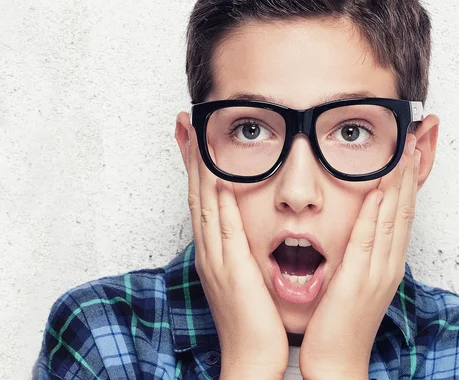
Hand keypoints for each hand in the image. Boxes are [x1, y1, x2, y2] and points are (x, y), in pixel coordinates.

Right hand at [186, 128, 287, 379]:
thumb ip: (243, 253)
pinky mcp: (230, 268)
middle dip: (190, 157)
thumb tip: (245, 234)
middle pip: (196, 194)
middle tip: (184, 123)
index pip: (203, 200)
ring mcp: (216, 258)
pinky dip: (218, 198)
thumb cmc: (253, 320)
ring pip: (204, 203)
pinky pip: (222, 226)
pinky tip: (218, 174)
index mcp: (215, 252)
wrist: (251, 357)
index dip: (197, 168)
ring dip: (199, 168)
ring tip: (194, 134)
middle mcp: (210, 250)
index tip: (194, 139)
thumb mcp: (245, 279)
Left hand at [300, 135, 420, 379]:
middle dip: (410, 171)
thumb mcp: (356, 281)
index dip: (408, 180)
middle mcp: (388, 263)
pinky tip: (377, 189)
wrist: (337, 361)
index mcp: (387, 263)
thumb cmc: (341, 322)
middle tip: (416, 137)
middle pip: (404, 209)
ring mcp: (377, 271)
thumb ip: (360, 253)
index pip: (403, 212)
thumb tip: (361, 227)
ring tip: (403, 150)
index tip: (410, 151)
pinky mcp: (358, 280)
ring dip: (398, 182)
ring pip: (392, 218)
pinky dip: (374, 213)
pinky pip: (367, 240)